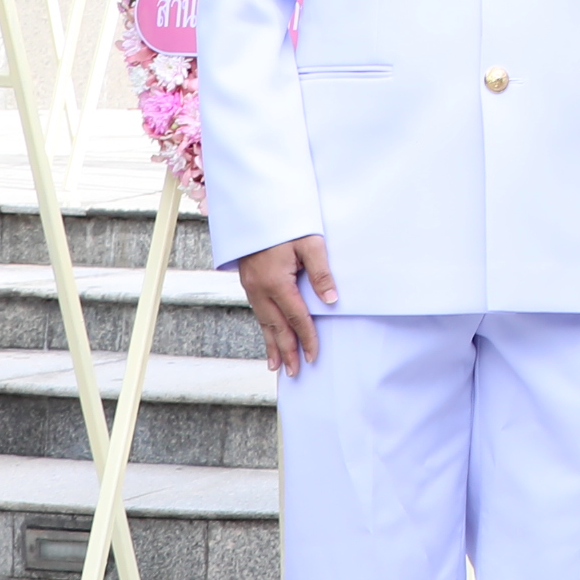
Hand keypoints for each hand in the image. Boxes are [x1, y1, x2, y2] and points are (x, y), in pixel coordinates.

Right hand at [234, 235, 333, 378]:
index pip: (297, 317)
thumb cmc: (286, 222)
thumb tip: (331, 302)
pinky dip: (264, 328)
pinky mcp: (248, 282)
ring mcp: (251, 286)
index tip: (315, 356)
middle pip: (276, 327)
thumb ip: (321, 273)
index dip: (307, 338)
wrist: (256, 207)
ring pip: (264, 322)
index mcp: (276, 282)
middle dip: (287, 351)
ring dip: (272, 344)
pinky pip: (258, 312)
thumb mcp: (310, 243)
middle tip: (295, 372)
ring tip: (277, 366)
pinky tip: (268, 337)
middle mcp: (260, 289)